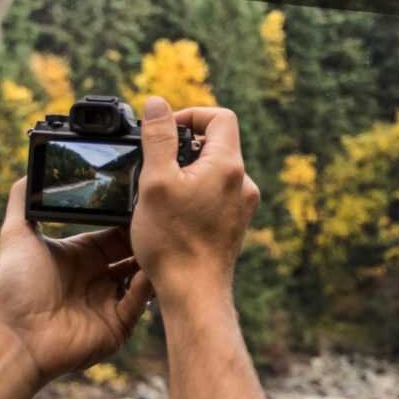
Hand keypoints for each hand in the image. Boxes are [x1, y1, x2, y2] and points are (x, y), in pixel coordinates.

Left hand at [0, 178, 153, 384]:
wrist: (15, 337)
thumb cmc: (14, 288)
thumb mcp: (17, 236)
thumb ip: (23, 202)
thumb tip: (27, 172)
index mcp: (83, 254)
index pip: (117, 233)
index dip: (131, 221)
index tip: (147, 204)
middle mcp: (99, 277)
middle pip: (135, 254)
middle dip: (149, 240)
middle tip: (164, 222)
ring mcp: (110, 302)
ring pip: (143, 278)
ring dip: (154, 263)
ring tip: (164, 244)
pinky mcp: (118, 326)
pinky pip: (139, 304)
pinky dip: (147, 288)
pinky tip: (150, 271)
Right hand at [132, 97, 260, 308]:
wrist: (193, 294)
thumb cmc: (174, 242)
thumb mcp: (156, 182)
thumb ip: (158, 138)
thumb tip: (158, 104)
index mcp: (228, 166)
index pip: (220, 117)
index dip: (191, 115)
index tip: (166, 131)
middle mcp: (242, 184)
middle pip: (217, 144)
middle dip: (185, 146)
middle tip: (157, 163)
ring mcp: (241, 206)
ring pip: (214, 171)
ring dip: (188, 171)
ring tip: (161, 191)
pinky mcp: (233, 225)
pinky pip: (215, 194)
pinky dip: (194, 193)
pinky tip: (172, 212)